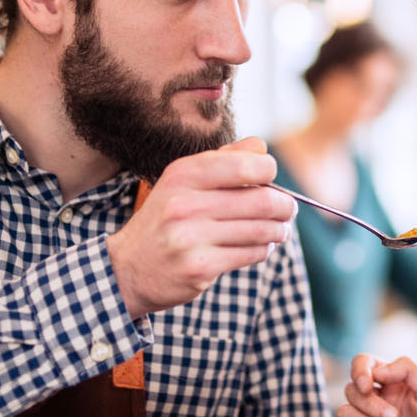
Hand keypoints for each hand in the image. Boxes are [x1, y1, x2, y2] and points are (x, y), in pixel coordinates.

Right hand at [106, 138, 294, 317]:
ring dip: (279, 230)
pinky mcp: (199, 268)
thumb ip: (223, 160)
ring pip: (262, 230)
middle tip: (288, 209)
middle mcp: (185, 204)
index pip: (246, 165)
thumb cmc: (165, 219)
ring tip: (279, 230)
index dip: (269, 171)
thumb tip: (261, 148)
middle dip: (285, 205)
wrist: (128, 268)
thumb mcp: (183, 181)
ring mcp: (190, 238)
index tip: (271, 179)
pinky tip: (260, 246)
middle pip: (262, 200)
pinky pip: (251, 254)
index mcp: (183, 174)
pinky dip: (264, 250)